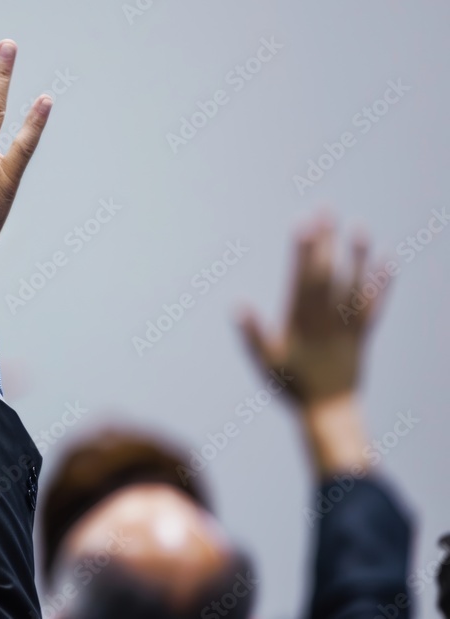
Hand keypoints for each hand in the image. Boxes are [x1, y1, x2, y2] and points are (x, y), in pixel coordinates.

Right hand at [239, 216, 387, 407]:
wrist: (328, 411)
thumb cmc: (291, 387)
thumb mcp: (264, 362)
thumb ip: (251, 334)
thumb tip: (237, 306)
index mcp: (300, 321)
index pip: (301, 278)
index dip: (302, 250)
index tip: (303, 225)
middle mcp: (325, 318)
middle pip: (326, 273)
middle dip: (324, 242)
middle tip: (325, 212)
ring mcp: (345, 325)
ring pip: (353, 285)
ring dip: (356, 256)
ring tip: (359, 229)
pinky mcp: (361, 335)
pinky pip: (373, 306)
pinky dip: (381, 284)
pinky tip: (387, 263)